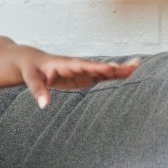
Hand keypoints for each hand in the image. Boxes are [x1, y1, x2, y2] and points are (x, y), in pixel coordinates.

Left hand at [17, 51, 138, 108]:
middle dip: (114, 67)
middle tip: (134, 65)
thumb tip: (44, 105)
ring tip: (137, 66)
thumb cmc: (30, 69)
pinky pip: (100, 76)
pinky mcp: (82, 77)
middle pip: (97, 67)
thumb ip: (38, 90)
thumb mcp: (30, 78)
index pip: (82, 66)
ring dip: (118, 69)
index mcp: (63, 64)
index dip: (96, 67)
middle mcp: (75, 66)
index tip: (111, 68)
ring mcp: (81, 71)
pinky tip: (127, 74)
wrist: (30, 61)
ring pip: (102, 70)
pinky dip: (113, 75)